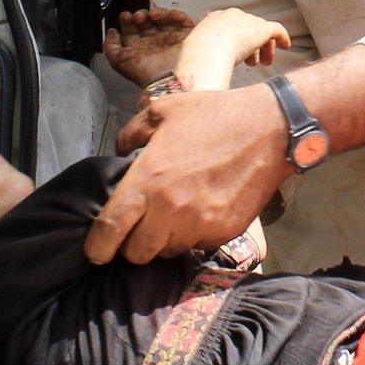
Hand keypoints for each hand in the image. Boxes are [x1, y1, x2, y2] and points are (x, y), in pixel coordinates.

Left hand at [90, 85, 287, 263]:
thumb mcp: (163, 111)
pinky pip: (198, 246)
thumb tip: (119, 155)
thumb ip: (131, 134)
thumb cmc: (214, 116)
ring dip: (164, 240)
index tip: (94, 251)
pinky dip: (193, 236)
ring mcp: (200, 225)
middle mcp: (171, 210)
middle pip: (137, 253)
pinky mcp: (224, 232)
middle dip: (132, 245)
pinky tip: (200, 212)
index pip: (110, 229)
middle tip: (139, 228)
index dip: (96, 247)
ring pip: (168, 252)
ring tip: (172, 217)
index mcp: (148, 180)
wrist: (270, 129)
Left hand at [102, 7, 195, 85]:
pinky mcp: (184, 37)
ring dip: (157, 13)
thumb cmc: (144, 74)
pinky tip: (167, 16)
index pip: (132, 29)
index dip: (128, 21)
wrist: (166, 79)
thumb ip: (110, 46)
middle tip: (138, 17)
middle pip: (147, 22)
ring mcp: (170, 39)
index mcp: (140, 48)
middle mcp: (154, 43)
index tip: (125, 16)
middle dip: (141, 15)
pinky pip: (182, 20)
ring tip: (152, 16)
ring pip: (163, 19)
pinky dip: (175, 14)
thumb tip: (112, 32)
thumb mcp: (118, 61)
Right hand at [171, 9, 290, 91]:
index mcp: (213, 20)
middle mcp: (231, 16)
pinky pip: (276, 30)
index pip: (227, 25)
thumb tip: (194, 77)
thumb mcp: (194, 55)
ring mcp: (248, 21)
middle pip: (246, 27)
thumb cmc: (197, 56)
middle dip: (250, 44)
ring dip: (263, 47)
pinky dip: (282, 37)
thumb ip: (200, 59)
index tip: (236, 51)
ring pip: (261, 30)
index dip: (234, 39)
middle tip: (252, 61)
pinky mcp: (262, 28)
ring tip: (264, 62)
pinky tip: (285, 45)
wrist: (208, 49)